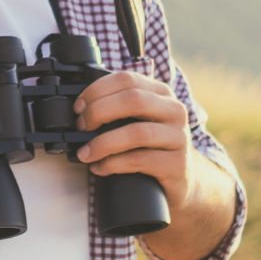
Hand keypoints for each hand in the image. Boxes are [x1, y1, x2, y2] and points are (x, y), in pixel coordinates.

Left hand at [72, 69, 198, 202]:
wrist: (181, 180)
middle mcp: (173, 111)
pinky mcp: (176, 164)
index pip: (127, 79)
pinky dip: (113, 164)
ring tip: (85, 153)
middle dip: (99, 112)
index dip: (97, 90)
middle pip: (132, 100)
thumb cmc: (152, 147)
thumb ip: (119, 109)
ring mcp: (178, 137)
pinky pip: (140, 160)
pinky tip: (100, 167)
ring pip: (137, 132)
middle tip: (81, 127)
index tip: (79, 107)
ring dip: (103, 143)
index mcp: (161, 94)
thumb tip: (80, 110)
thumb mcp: (139, 120)